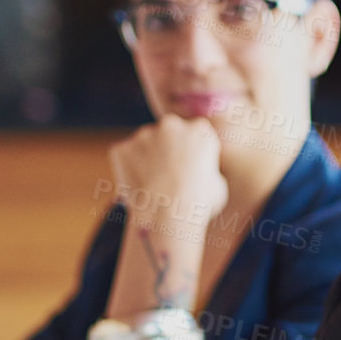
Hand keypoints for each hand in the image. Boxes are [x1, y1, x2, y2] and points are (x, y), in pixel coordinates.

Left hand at [108, 113, 228, 229]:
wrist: (166, 214)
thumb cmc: (198, 204)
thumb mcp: (218, 186)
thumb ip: (207, 171)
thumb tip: (200, 175)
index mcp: (200, 130)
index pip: (197, 134)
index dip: (193, 153)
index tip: (191, 170)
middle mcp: (171, 125)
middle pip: (169, 134)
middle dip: (168, 150)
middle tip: (169, 176)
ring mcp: (143, 135)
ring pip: (145, 145)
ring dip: (147, 159)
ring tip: (153, 188)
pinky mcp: (122, 149)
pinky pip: (124, 158)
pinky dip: (128, 170)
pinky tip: (137, 189)